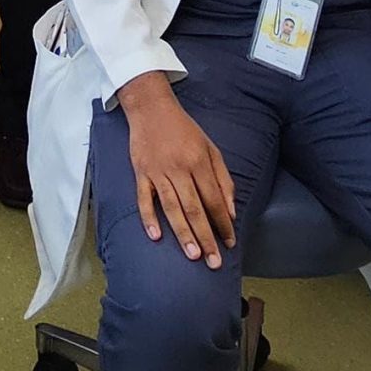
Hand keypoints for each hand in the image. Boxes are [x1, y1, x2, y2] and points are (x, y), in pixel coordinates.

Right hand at [119, 73, 235, 266]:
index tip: (229, 243)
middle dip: (206, 237)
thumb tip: (230, 211)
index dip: (223, 223)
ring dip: (182, 233)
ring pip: (171, 208)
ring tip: (192, 255)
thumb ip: (222, 179)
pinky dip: (148, 218)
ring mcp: (157, 172)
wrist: (151, 108)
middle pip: (194, 209)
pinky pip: (143, 199)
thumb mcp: (211, 149)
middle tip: (213, 261)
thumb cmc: (184, 130)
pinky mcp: (140, 173)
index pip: (214, 200)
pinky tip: (156, 236)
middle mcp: (179, 169)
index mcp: (199, 163)